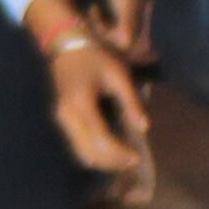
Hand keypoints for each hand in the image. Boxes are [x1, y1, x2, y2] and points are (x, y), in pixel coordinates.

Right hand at [47, 31, 153, 175]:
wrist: (68, 46)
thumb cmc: (96, 57)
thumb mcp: (118, 75)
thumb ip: (131, 102)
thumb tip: (145, 128)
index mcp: (81, 104)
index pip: (101, 140)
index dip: (119, 154)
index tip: (137, 157)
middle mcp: (67, 117)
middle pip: (88, 154)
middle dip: (112, 162)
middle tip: (134, 162)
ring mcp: (62, 121)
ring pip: (81, 154)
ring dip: (103, 161)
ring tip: (124, 159)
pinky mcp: (63, 122)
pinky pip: (78, 146)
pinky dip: (95, 153)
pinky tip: (112, 150)